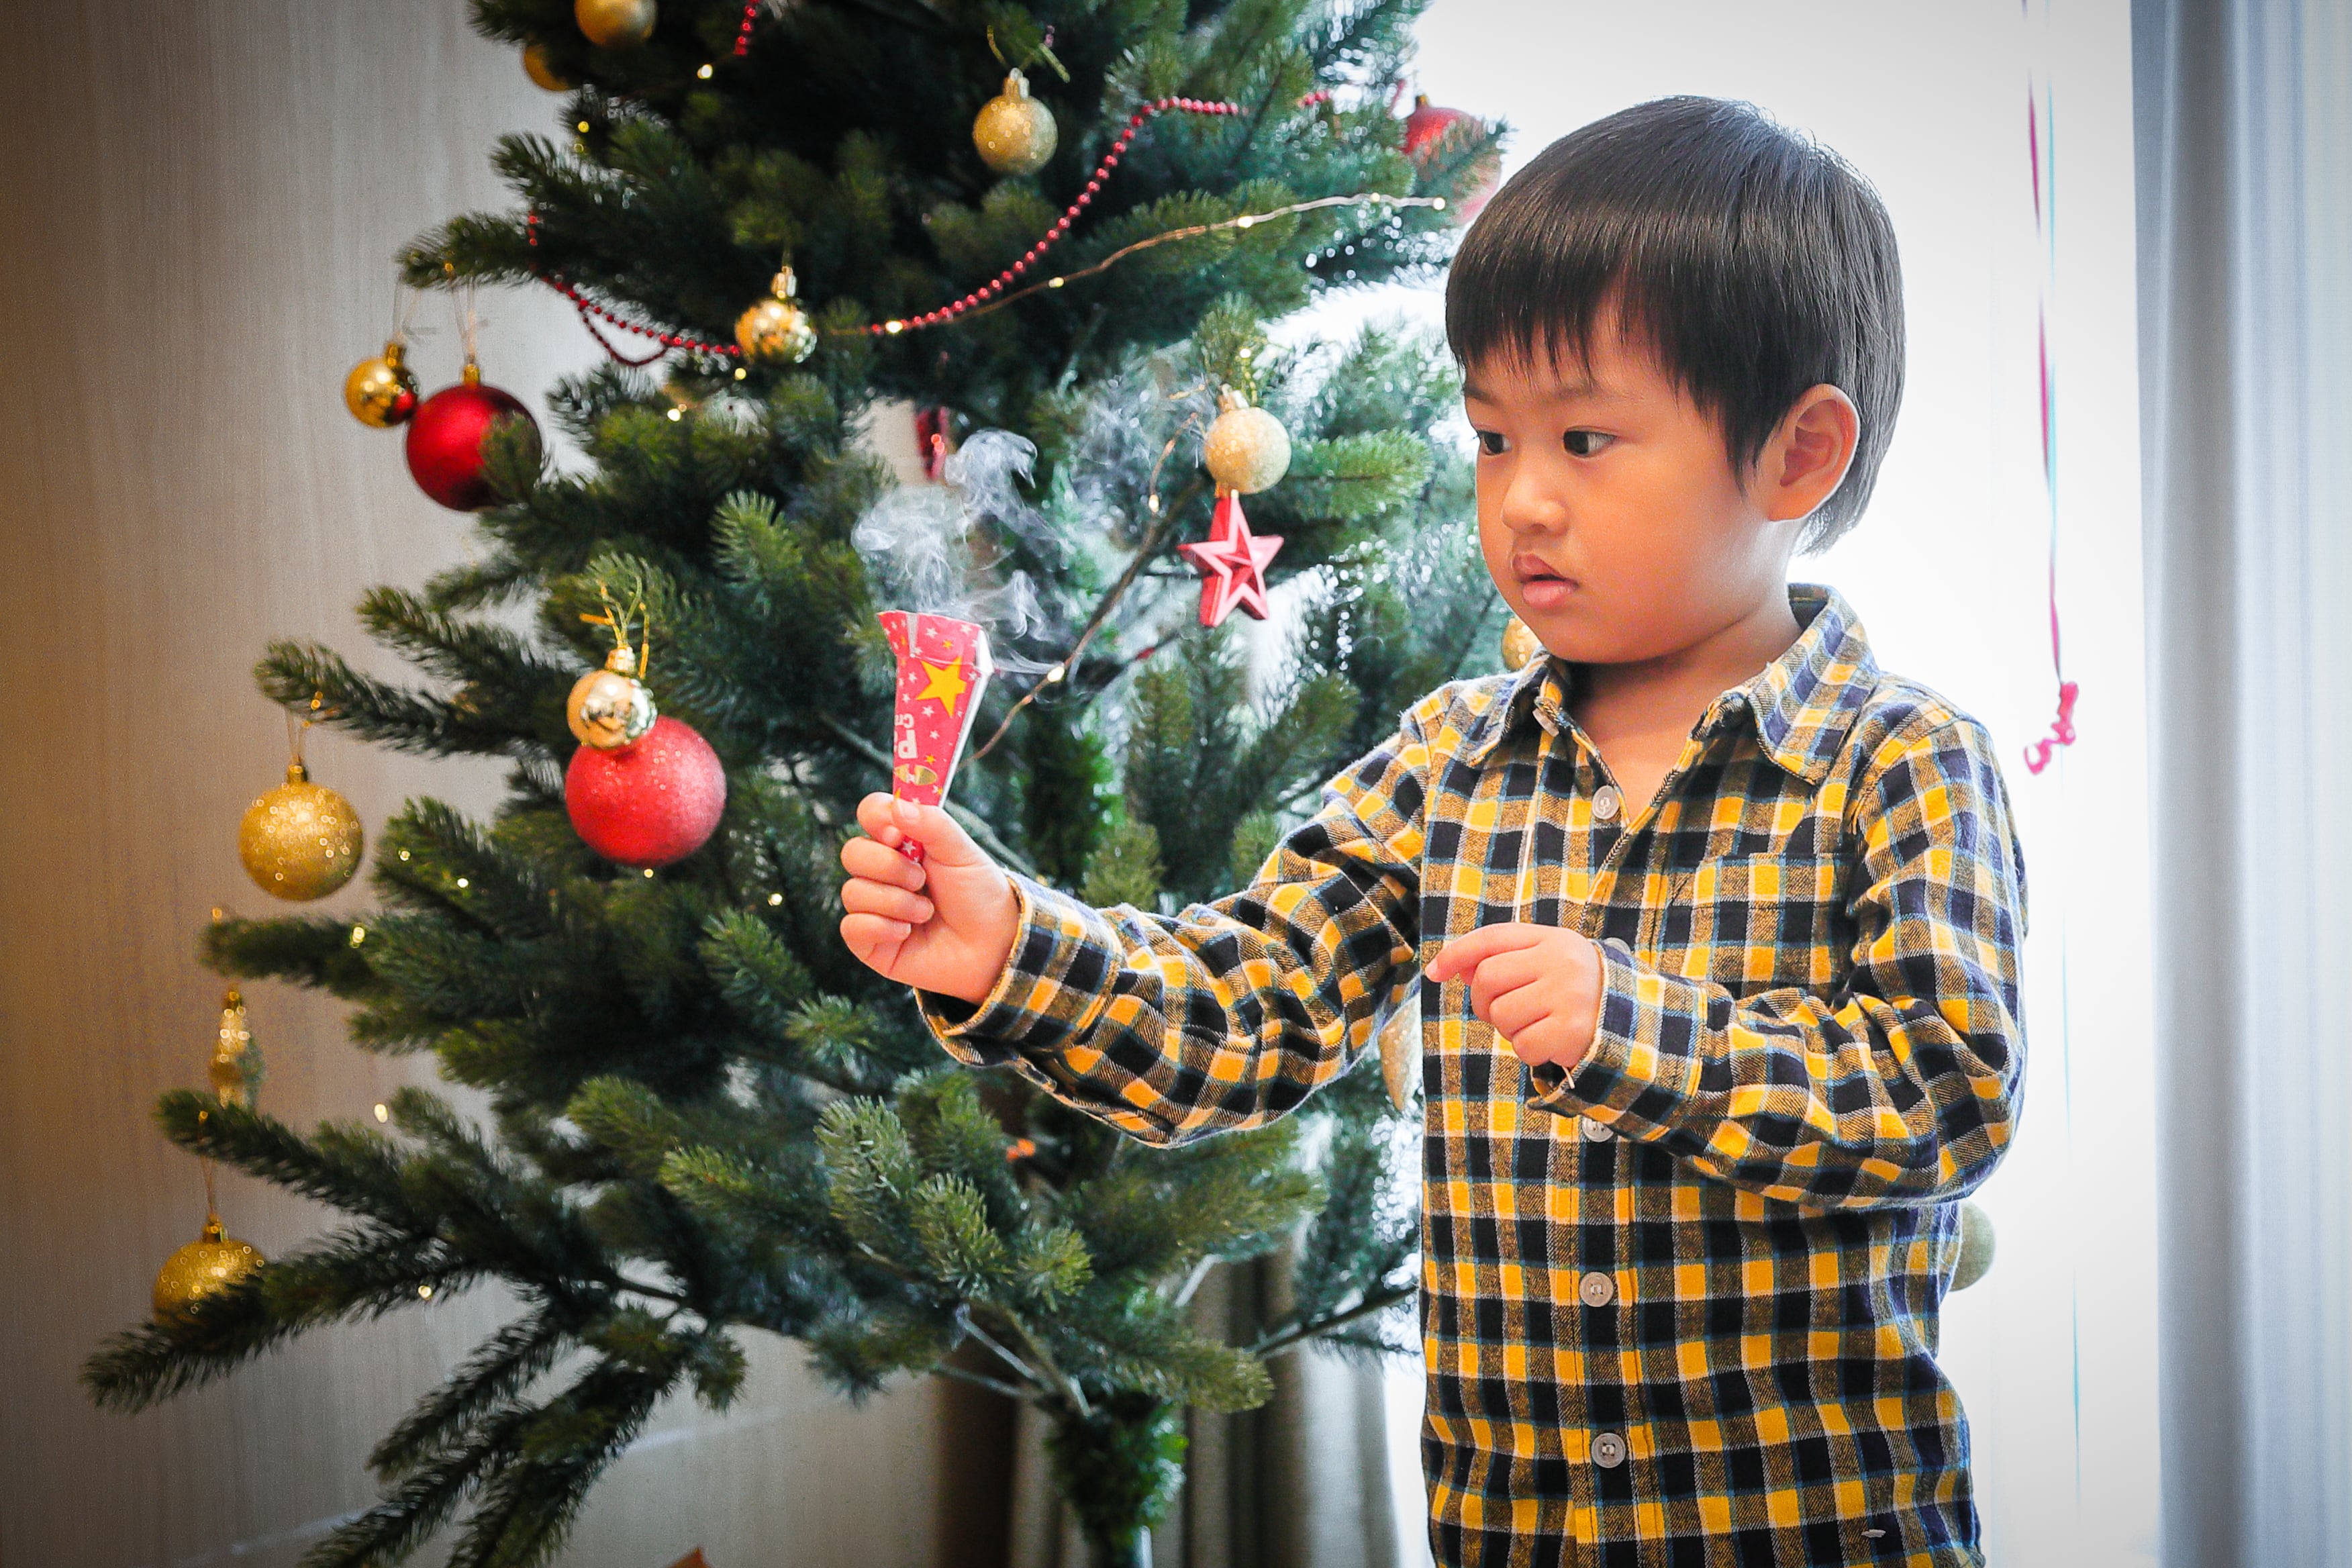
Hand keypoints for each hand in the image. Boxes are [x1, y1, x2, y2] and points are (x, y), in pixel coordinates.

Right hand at [839, 794, 1019, 1005]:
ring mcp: (873, 906)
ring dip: (895, 902)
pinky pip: (851, 927)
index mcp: (901, 842)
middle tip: (922, 880)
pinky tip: (907, 933)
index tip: (898, 834)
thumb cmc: (977, 894)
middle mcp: (882, 872)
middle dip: (889, 867)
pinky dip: (881, 928)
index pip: (870, 813)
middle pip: (852, 853)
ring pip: (853, 892)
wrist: (992, 945)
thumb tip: (896, 807)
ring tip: (926, 912)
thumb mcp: (961, 851)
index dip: (876, 818)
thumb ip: (932, 823)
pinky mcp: (870, 941)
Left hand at [1424, 923, 1602, 1074]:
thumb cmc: (1578, 993)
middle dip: (1485, 1003)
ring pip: (1501, 1016)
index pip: (1492, 938)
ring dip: (1510, 1030)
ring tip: (1538, 1026)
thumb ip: (1506, 961)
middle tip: (1507, 1012)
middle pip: (1487, 979)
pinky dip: (1529, 1051)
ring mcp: (1568, 994)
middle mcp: (1561, 961)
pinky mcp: (1572, 1030)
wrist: (1635, 1024)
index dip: (1457, 954)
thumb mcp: (1547, 965)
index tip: (1433, 972)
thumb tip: (1456, 968)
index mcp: (1553, 939)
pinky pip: (1522, 1046)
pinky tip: (1550, 1044)